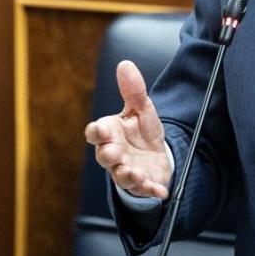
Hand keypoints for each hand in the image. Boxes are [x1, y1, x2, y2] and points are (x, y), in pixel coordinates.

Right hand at [84, 60, 174, 198]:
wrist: (157, 155)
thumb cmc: (142, 131)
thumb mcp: (141, 108)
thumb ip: (133, 90)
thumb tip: (125, 64)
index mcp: (109, 133)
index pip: (95, 133)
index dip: (96, 132)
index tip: (101, 129)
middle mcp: (113, 154)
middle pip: (104, 157)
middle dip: (108, 155)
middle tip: (113, 153)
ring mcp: (126, 170)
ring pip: (121, 176)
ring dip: (127, 175)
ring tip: (134, 173)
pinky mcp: (142, 184)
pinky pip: (143, 190)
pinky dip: (150, 191)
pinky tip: (159, 190)